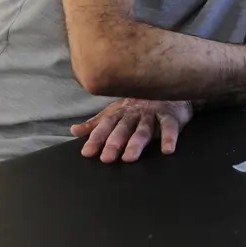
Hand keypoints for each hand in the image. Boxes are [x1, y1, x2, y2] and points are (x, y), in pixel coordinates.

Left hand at [70, 98, 192, 162]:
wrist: (169, 88)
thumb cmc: (140, 105)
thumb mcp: (116, 112)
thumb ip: (96, 124)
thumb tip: (74, 131)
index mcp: (120, 113)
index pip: (106, 125)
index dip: (96, 138)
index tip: (87, 152)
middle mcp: (135, 113)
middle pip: (123, 128)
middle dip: (114, 142)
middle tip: (107, 158)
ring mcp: (153, 113)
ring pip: (144, 129)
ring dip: (136, 143)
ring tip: (129, 157)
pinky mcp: (171, 115)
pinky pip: (169, 126)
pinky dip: (169, 137)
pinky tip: (167, 150)